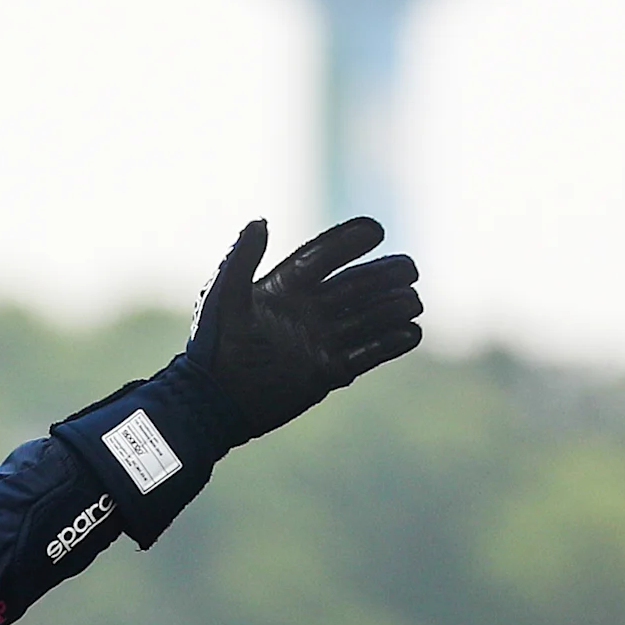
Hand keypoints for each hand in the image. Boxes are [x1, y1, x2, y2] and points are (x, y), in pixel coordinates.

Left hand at [185, 217, 423, 439]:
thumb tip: (259, 221)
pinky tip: (411, 333)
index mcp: (283, 287)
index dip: (348, 241)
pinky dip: (389, 345)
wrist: (212, 403)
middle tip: (409, 269)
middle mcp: (306, 310)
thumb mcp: (222, 300)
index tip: (376, 229)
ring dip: (392, 307)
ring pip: (367, 317)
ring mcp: (319, 341)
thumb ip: (240, 261)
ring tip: (412, 302)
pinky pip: (366, 355)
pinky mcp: (326, 372)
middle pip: (356, 285)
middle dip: (384, 274)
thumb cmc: (212, 348)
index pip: (323, 256)